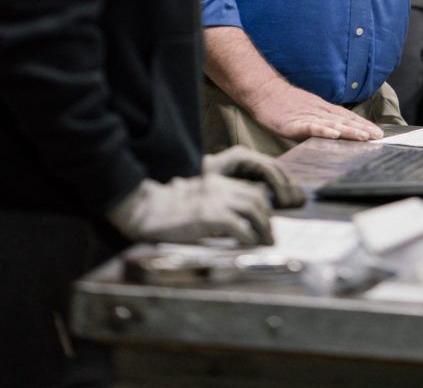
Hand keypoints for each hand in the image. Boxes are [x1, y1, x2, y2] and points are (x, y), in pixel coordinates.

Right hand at [106, 173, 273, 244]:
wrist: (148, 209)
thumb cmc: (167, 208)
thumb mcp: (196, 196)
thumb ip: (214, 201)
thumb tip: (234, 220)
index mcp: (217, 181)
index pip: (251, 189)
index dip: (264, 206)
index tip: (266, 223)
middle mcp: (220, 187)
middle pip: (257, 197)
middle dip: (268, 218)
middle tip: (270, 236)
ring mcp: (215, 200)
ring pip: (253, 209)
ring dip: (263, 228)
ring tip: (265, 243)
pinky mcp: (208, 216)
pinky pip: (238, 226)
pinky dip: (248, 237)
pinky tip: (249, 246)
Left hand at [203, 146, 305, 206]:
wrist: (189, 178)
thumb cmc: (200, 186)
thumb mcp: (216, 189)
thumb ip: (237, 193)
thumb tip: (260, 201)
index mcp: (240, 156)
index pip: (267, 168)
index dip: (279, 185)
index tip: (286, 202)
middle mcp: (248, 155)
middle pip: (275, 167)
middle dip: (288, 185)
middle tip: (297, 203)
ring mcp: (250, 161)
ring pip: (275, 170)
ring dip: (287, 185)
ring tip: (296, 202)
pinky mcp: (250, 169)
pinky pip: (270, 176)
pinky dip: (280, 187)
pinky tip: (286, 200)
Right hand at [249, 80, 383, 142]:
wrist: (264, 91)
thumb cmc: (283, 102)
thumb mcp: (306, 107)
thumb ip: (320, 117)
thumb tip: (336, 127)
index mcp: (322, 108)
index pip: (346, 117)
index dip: (362, 124)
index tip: (377, 132)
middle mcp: (318, 111)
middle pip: (344, 120)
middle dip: (362, 129)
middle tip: (378, 136)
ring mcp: (307, 116)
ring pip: (332, 123)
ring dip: (349, 130)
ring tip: (364, 137)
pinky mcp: (294, 122)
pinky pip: (310, 127)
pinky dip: (323, 130)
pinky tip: (334, 134)